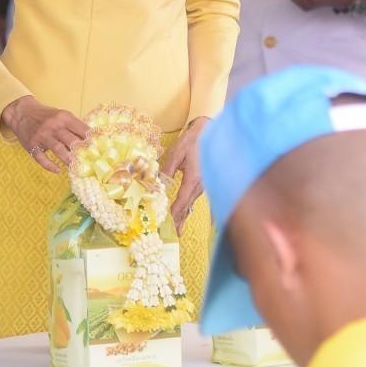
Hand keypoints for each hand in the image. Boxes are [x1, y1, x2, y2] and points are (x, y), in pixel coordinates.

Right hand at [1, 96, 89, 172]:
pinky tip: (57, 170)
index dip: (91, 139)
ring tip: (77, 167)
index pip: (82, 129)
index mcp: (64, 117)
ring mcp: (42, 136)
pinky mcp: (31, 145)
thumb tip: (90, 139)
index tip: (100, 147)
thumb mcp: (61, 115)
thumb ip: (74, 126)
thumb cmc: (47, 115)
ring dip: (69, 160)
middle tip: (91, 161)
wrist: (22, 112)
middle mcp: (54, 126)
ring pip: (58, 150)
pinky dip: (49, 166)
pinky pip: (41, 158)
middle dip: (82, 151)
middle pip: (71, 140)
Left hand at [161, 117, 207, 233]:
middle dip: (179, 221)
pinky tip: (184, 214)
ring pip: (191, 203)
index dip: (173, 215)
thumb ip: (166, 170)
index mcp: (194, 178)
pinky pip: (194, 198)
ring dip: (183, 215)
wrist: (209, 130)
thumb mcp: (176, 153)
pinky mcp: (204, 182)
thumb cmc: (192, 140)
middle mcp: (201, 184)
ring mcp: (204, 184)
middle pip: (187, 206)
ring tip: (176, 229)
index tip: (166, 227)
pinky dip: (187, 207)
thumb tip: (156, 186)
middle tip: (171, 235)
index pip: (181, 202)